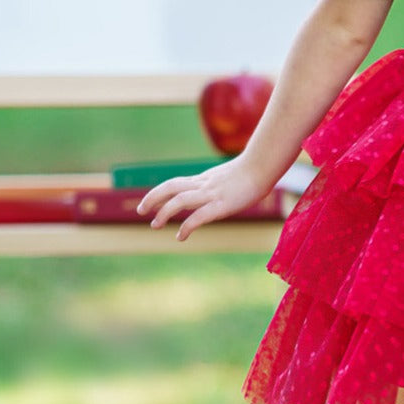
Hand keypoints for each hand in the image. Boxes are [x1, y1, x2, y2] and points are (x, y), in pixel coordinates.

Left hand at [137, 156, 272, 240]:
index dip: (159, 192)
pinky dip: (186, 226)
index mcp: (205, 179)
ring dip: (164, 212)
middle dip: (153, 198)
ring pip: (180, 200)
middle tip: (140, 211)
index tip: (148, 203)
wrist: (264, 167)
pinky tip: (180, 237)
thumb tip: (221, 192)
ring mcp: (212, 194)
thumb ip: (221, 185)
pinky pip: (199, 216)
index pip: (175, 183)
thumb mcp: (231, 177)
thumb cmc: (254, 171)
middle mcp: (204, 185)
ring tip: (154, 225)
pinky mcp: (222, 205)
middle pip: (171, 187)